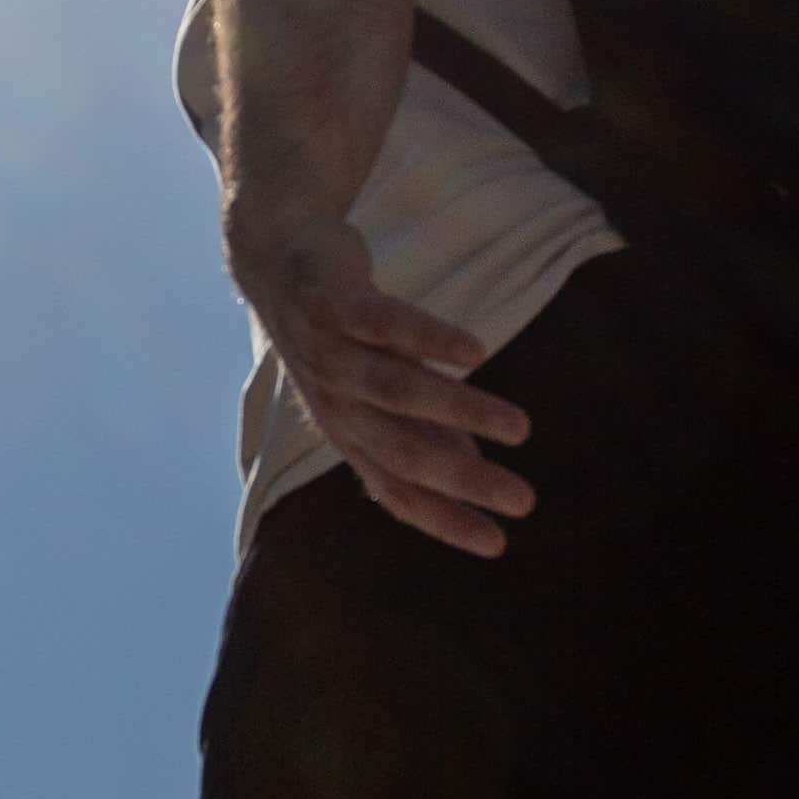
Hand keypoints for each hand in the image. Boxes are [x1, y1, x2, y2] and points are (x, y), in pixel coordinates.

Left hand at [224, 213, 533, 556]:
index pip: (397, 492)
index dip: (444, 521)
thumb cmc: (339, 332)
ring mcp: (331, 355)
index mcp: (349, 434)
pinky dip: (428, 340)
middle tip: (523, 500)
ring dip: (462, 413)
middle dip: (465, 482)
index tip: (498, 543)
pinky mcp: (335, 305)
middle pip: (403, 453)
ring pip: (399, 392)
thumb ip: (421, 426)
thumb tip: (472, 467)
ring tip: (519, 427)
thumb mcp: (378, 387)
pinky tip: (474, 352)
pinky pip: (385, 326)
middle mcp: (337, 405)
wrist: (274, 255)